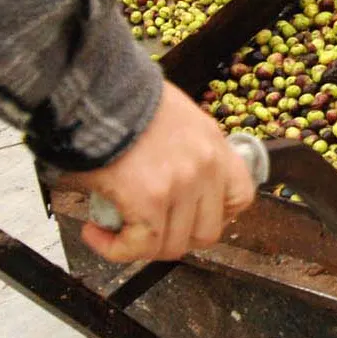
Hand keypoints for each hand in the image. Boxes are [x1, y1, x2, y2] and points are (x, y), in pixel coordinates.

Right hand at [56, 81, 256, 264]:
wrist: (100, 88)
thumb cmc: (127, 100)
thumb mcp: (176, 119)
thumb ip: (185, 151)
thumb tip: (166, 180)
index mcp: (214, 146)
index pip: (240, 197)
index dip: (217, 217)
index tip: (190, 218)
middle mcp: (206, 167)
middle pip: (207, 231)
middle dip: (175, 238)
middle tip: (147, 229)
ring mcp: (182, 184)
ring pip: (173, 244)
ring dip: (141, 246)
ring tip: (115, 230)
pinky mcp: (150, 199)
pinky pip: (140, 246)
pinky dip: (115, 249)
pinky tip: (96, 233)